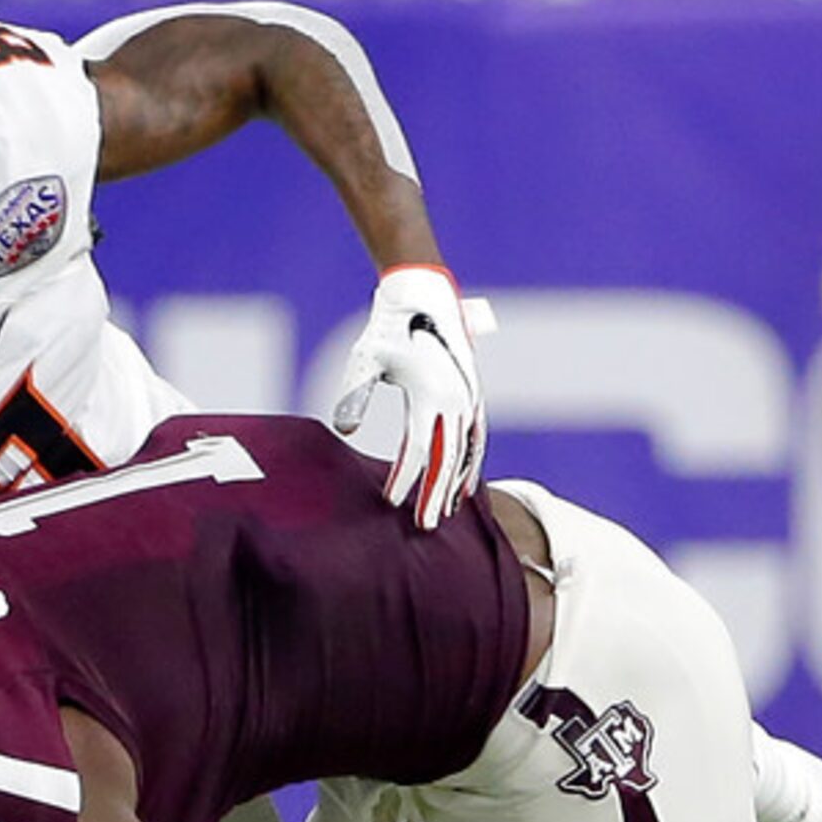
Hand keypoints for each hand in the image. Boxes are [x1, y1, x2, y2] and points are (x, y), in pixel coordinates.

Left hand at [331, 264, 484, 528]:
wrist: (423, 294)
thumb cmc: (389, 329)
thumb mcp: (365, 359)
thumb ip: (355, 394)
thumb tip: (345, 429)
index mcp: (430, 394)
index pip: (419, 451)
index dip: (406, 479)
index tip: (391, 502)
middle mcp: (456, 400)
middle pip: (447, 458)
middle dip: (436, 494)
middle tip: (425, 526)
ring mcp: (468, 398)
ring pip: (466, 451)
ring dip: (456, 482)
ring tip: (448, 511)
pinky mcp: (472, 394)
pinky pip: (477, 436)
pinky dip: (472, 461)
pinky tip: (465, 482)